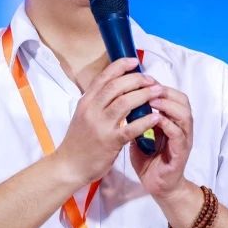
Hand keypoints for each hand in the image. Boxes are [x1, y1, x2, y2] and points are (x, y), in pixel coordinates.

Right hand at [55, 58, 160, 184]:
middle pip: (116, 86)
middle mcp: (92, 110)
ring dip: (143, 95)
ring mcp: (100, 126)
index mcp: (86, 102)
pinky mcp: (110, 142)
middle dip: (136, 79)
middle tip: (150, 79)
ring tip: (158, 92)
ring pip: (124, 103)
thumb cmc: (79, 141)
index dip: (120, 66)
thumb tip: (116, 86)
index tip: (134, 61)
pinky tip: (156, 117)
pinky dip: (145, 121)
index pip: (103, 77)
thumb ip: (98, 101)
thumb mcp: (83, 115)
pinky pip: (130, 128)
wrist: (69, 166)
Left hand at [130, 85, 192, 199]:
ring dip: (168, 105)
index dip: (159, 85)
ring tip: (152, 99)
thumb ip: (136, 120)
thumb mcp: (140, 135)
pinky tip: (156, 120)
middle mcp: (181, 127)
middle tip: (148, 86)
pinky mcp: (181, 153)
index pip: (172, 95)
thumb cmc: (149, 160)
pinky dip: (168, 125)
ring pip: (184, 115)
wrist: (157, 186)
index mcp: (172, 121)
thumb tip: (122, 102)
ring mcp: (183, 140)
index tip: (142, 80)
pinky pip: (178, 134)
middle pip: (182, 100)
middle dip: (165, 91)